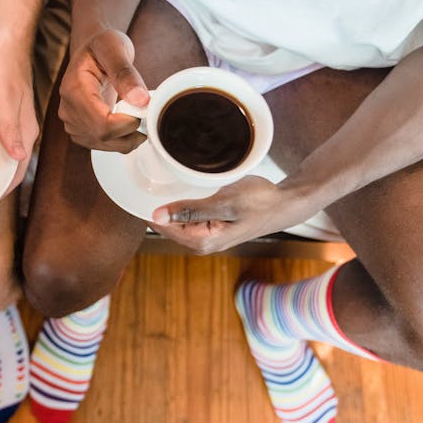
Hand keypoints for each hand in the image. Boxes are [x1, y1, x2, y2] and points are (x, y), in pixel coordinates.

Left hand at [0, 49, 38, 191]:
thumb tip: (18, 157)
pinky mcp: (10, 118)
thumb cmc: (4, 72)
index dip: (4, 189)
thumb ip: (10, 129)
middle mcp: (26, 133)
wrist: (9, 49)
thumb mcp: (3, 101)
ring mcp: (19, 126)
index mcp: (26, 133)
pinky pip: (4, 144)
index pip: (18, 171)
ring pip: (9, 156)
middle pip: (14, 167)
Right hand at [58, 28, 149, 152]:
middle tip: (145, 112)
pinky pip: (101, 146)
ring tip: (138, 115)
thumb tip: (141, 101)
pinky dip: (119, 140)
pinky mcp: (79, 130)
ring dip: (126, 137)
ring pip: (102, 145)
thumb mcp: (115, 48)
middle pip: (102, 137)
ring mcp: (71, 122)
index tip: (142, 110)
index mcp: (74, 89)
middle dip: (129, 131)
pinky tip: (127, 123)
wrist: (92, 50)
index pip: (100, 124)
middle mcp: (68, 109)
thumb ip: (127, 74)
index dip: (126, 125)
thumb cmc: (102, 45)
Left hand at [149, 176, 320, 254]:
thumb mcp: (224, 203)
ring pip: (178, 219)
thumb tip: (158, 216)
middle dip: (157, 206)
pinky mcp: (213, 226)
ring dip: (170, 204)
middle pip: (168, 225)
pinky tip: (179, 188)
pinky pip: (189, 215)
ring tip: (158, 180)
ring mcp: (208, 236)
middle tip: (146, 178)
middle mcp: (202, 243)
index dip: (149, 208)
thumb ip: (191, 210)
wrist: (285, 203)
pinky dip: (183, 203)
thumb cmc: (259, 201)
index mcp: (202, 241)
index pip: (162, 227)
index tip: (138, 186)